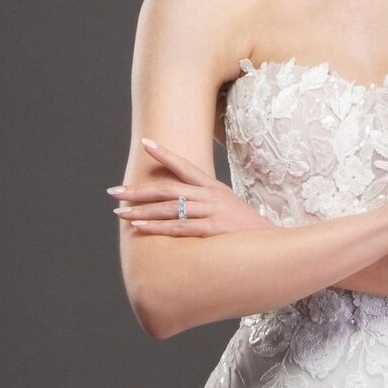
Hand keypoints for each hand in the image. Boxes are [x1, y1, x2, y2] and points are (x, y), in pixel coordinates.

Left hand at [106, 139, 271, 235]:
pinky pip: (179, 227)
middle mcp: (211, 196)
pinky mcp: (213, 229)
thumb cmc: (246, 230)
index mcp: (214, 188)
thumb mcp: (228, 207)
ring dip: (141, 211)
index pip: (185, 166)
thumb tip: (182, 203)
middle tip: (114, 192)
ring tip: (119, 213)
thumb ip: (206, 202)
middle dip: (138, 191)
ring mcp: (212, 212)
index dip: (165, 154)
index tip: (145, 143)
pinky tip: (139, 227)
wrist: (273, 245)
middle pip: (168, 189)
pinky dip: (157, 227)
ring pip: (169, 209)